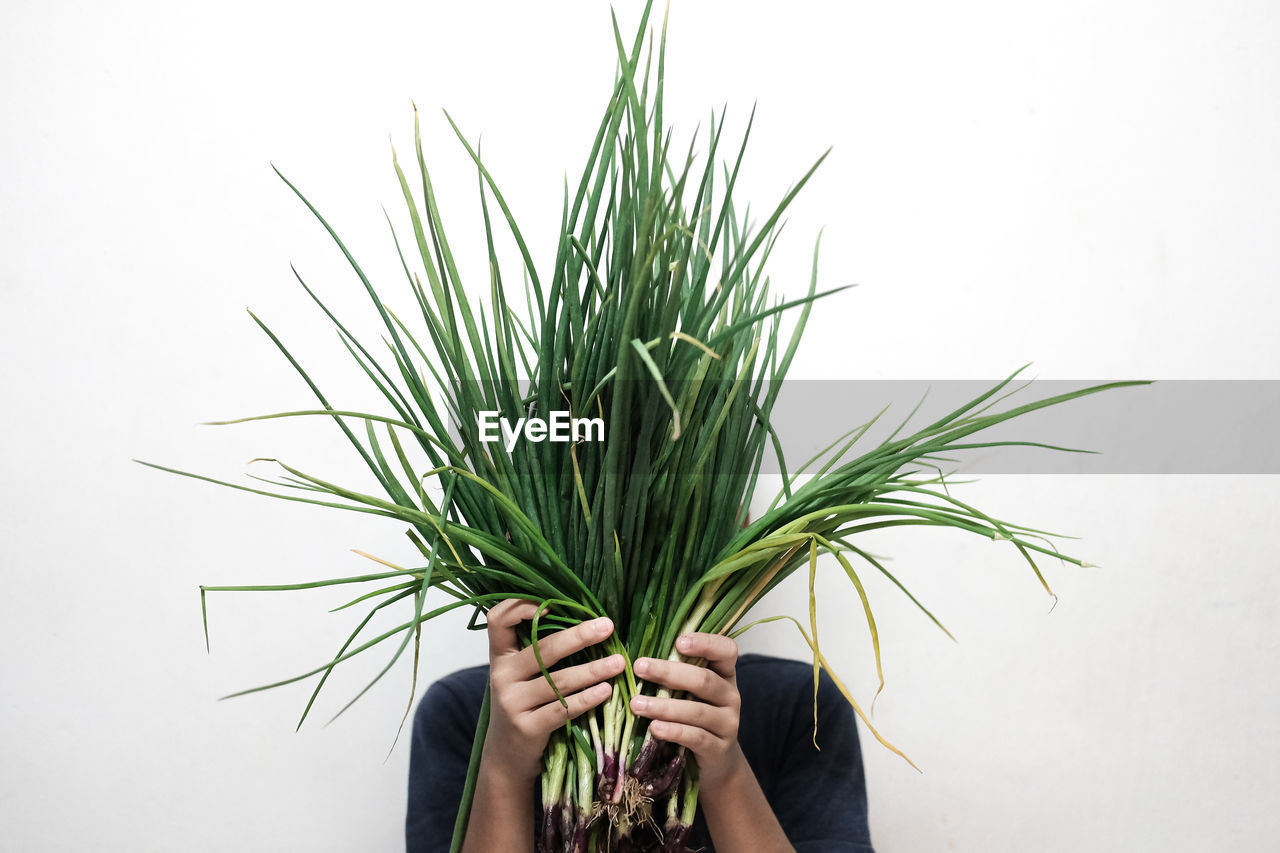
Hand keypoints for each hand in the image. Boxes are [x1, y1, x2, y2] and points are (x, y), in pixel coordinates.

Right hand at [482, 599, 626, 782]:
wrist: (505, 757)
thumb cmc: (522, 706)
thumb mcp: (518, 676)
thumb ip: (535, 651)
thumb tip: (583, 619)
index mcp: (499, 657)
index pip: (498, 620)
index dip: (520, 607)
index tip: (552, 604)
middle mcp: (501, 676)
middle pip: (542, 649)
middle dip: (579, 636)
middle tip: (608, 626)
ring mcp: (512, 703)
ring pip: (558, 681)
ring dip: (593, 669)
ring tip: (619, 662)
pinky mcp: (527, 728)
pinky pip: (563, 709)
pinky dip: (587, 698)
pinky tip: (606, 691)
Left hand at [630, 632, 744, 790]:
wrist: (716, 761)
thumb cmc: (695, 716)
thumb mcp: (691, 691)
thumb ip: (675, 672)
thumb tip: (638, 656)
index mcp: (725, 674)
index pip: (726, 650)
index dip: (706, 643)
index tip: (678, 642)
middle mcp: (730, 696)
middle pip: (704, 680)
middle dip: (669, 672)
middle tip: (639, 667)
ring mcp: (728, 723)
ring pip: (697, 711)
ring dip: (664, 706)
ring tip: (636, 704)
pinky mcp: (719, 749)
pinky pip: (697, 738)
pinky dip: (674, 731)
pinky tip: (654, 728)